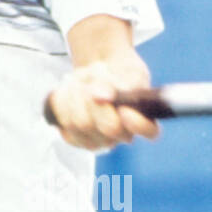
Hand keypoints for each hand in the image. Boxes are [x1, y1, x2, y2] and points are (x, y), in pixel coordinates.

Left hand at [46, 52, 160, 150]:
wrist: (98, 74)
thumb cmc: (118, 74)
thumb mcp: (127, 70)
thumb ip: (120, 82)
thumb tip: (101, 95)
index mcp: (143, 120)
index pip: (149, 131)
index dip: (137, 123)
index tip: (125, 107)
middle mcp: (121, 136)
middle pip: (109, 127)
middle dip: (98, 99)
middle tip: (92, 80)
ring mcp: (97, 140)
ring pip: (81, 123)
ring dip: (77, 94)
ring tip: (80, 79)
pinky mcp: (74, 138)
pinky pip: (63, 122)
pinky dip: (63, 101)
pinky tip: (69, 91)